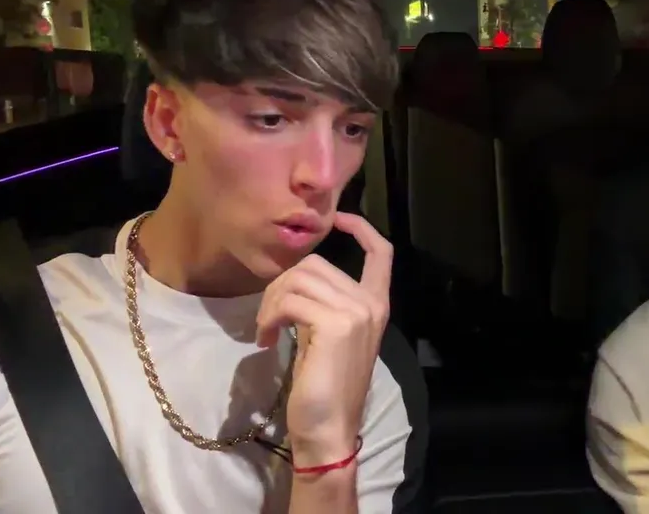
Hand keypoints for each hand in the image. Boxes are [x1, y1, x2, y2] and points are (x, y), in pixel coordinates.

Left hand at [256, 212, 391, 466]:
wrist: (328, 429)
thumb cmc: (324, 389)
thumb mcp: (330, 338)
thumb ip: (326, 305)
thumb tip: (294, 280)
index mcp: (377, 305)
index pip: (381, 253)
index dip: (360, 228)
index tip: (336, 219)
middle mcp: (371, 304)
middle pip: (316, 264)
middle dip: (281, 285)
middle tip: (268, 319)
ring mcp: (355, 312)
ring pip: (298, 278)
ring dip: (271, 302)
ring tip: (266, 330)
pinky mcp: (334, 324)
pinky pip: (290, 299)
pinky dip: (269, 316)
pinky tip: (266, 339)